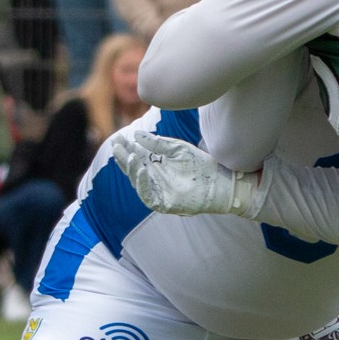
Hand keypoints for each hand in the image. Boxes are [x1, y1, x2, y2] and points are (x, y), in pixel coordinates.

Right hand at [109, 130, 260, 217]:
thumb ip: (158, 144)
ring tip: (130, 155)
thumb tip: (135, 135)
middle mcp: (155, 179)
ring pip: (138, 183)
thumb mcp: (178, 149)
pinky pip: (148, 196)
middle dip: (124, 158)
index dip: (126, 149)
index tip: (118, 138)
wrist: (220, 181)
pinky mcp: (165, 204)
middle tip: (117, 145)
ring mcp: (159, 192)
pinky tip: (142, 171)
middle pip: (134, 169)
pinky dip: (143, 184)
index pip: (136, 157)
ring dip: (132, 169)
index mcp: (157, 166)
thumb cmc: (201, 165)